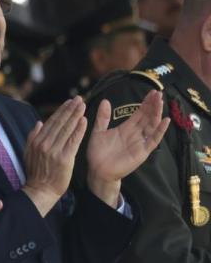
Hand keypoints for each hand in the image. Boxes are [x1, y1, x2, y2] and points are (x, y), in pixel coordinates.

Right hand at [22, 97, 85, 215]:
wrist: (41, 190)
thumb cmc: (36, 172)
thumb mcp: (29, 152)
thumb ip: (33, 136)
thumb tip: (39, 122)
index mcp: (37, 140)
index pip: (51, 122)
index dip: (61, 110)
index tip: (69, 102)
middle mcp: (45, 143)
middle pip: (60, 122)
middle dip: (70, 109)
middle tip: (79, 98)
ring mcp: (54, 150)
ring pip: (67, 129)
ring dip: (75, 115)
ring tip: (82, 105)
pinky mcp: (64, 158)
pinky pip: (73, 141)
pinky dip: (79, 130)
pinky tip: (84, 120)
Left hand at [85, 89, 169, 206]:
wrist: (97, 170)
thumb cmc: (98, 152)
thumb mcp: (98, 131)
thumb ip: (103, 117)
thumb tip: (106, 101)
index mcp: (126, 128)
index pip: (139, 113)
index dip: (145, 103)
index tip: (152, 92)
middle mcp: (135, 134)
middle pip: (147, 117)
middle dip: (153, 105)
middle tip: (158, 92)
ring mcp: (139, 142)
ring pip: (151, 126)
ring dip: (157, 114)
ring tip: (161, 102)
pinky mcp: (142, 152)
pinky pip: (153, 140)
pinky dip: (160, 131)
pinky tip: (165, 121)